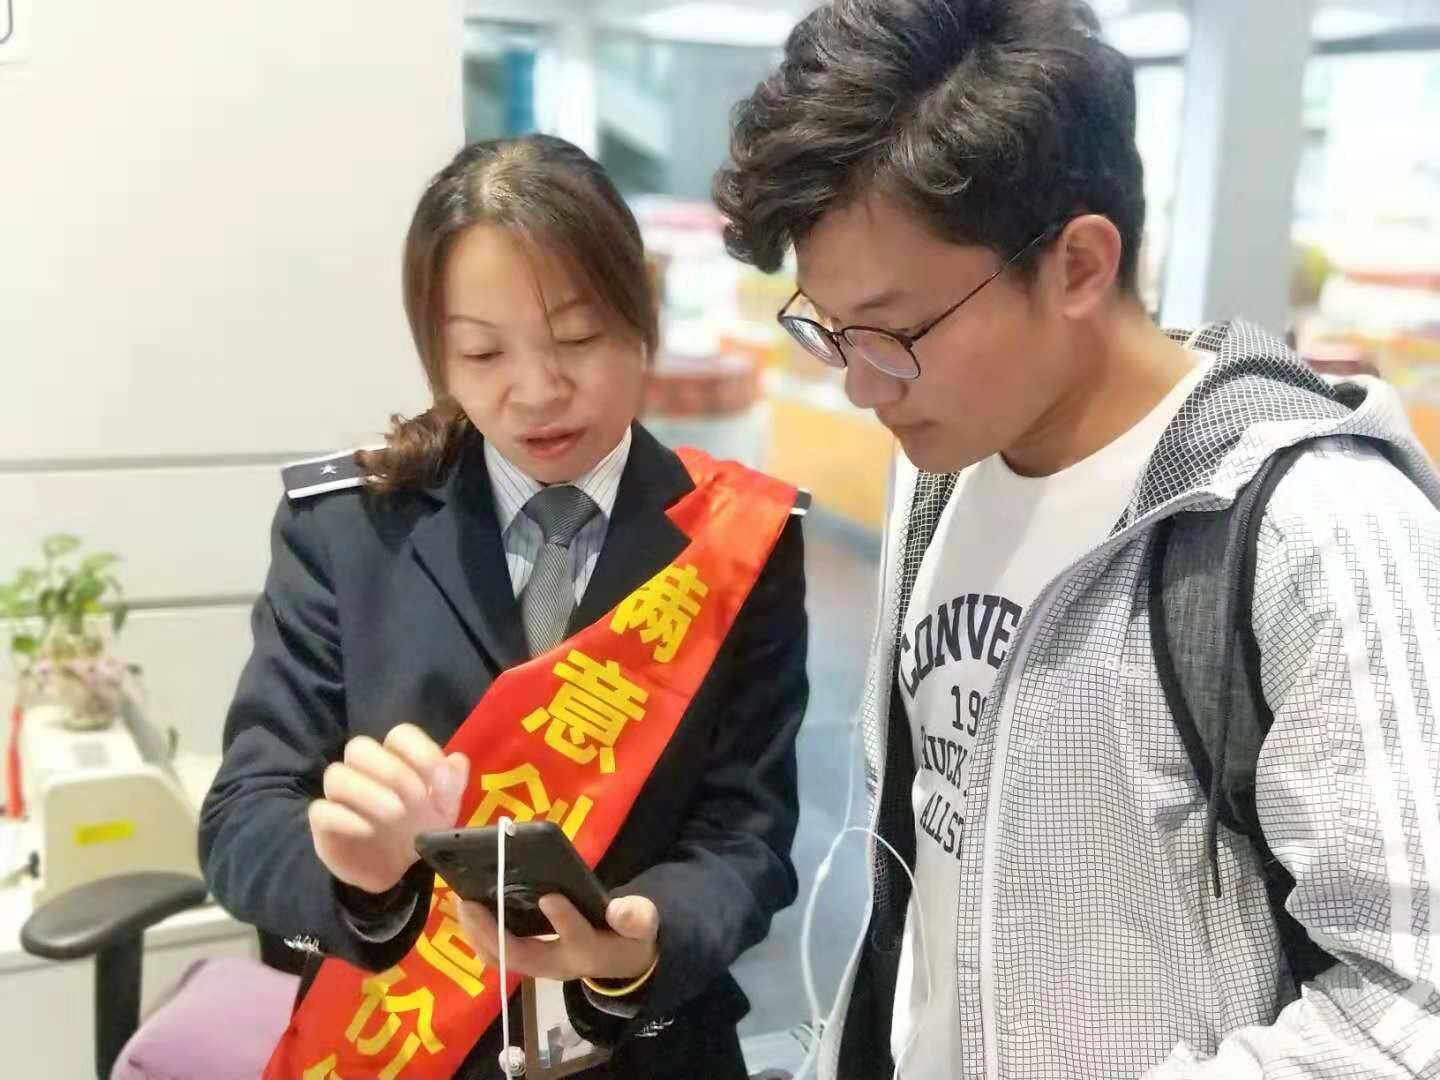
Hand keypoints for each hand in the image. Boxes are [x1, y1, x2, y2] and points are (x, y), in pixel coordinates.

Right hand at [308, 723, 468, 894]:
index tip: (440, 778)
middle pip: (359, 747)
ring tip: (396, 814)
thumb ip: (453, 784)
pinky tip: (368, 830)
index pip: (399, 734)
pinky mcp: (324, 826)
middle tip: (415, 798)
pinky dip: (344, 818)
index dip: (420, 749)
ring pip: (336, 775)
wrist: (398, 872)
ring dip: (368, 792)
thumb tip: (456, 760)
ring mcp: (340, 798)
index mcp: (396, 759)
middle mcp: (364, 771)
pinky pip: (321, 811)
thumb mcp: (445, 810)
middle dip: (391, 769)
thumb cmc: (420, 829)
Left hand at [456, 893, 659, 984]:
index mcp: (589, 951)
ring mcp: (539, 965)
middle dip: (493, 930)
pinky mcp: (527, 959)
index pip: (576, 940)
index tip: (549, 896)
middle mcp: (557, 964)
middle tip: (471, 900)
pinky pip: (496, 953)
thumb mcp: (641, 925)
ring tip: (463, 901)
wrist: (621, 962)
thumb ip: (636, 917)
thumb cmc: (628, 937)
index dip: (563, 921)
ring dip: (478, 934)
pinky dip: (478, 935)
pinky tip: (469, 910)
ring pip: (500, 957)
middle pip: (520, 955)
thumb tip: (619, 909)